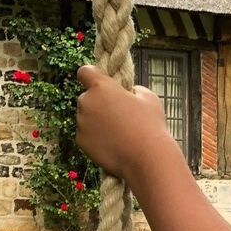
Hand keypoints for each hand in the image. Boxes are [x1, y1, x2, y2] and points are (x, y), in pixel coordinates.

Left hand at [75, 65, 171, 179]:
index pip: (85, 72)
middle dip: (98, 103)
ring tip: (118, 133)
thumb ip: (133, 90)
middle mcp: (86, 101)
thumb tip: (128, 92)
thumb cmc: (150, 125)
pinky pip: (86, 135)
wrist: (147, 158)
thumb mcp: (149, 98)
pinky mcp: (80, 141)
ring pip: (86, 117)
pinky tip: (113, 144)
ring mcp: (81, 122)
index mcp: (101, 87)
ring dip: (97, 121)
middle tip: (118, 114)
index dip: (91, 75)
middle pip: (87, 97)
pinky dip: (96, 138)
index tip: (97, 81)